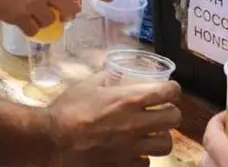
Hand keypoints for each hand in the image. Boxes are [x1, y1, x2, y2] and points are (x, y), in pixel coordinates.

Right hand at [0, 0, 112, 35]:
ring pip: (51, 21)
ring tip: (28, 11)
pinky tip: (19, 20)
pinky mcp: (20, 16)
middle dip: (66, 13)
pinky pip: (34, 30)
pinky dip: (29, 28)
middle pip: (68, 8)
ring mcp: (33, 2)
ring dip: (43, 20)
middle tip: (59, 14)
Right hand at [46, 72, 181, 166]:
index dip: (172, 88)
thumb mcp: (86, 85)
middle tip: (162, 111)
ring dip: (161, 136)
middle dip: (171, 112)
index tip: (168, 89)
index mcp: (129, 100)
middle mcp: (136, 124)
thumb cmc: (68, 110)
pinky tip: (133, 150)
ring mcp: (132, 148)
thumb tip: (115, 69)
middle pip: (174, 118)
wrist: (53, 141)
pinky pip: (146, 162)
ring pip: (166, 144)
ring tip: (152, 133)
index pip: (168, 92)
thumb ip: (106, 76)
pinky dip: (143, 156)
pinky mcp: (124, 165)